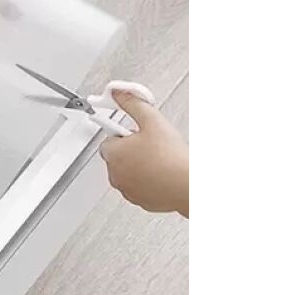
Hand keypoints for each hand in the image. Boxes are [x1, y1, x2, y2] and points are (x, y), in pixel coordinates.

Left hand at [99, 90, 187, 216]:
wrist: (188, 185)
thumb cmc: (171, 157)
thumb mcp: (152, 120)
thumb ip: (133, 104)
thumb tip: (118, 93)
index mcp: (114, 154)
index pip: (107, 139)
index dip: (123, 133)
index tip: (133, 130)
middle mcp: (115, 174)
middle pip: (117, 156)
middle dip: (130, 149)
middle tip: (150, 144)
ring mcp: (127, 190)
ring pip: (128, 172)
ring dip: (138, 165)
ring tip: (159, 159)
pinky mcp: (140, 201)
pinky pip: (139, 186)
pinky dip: (147, 180)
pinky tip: (162, 173)